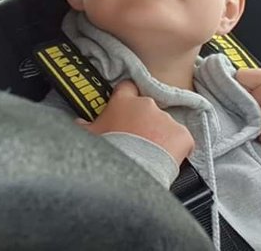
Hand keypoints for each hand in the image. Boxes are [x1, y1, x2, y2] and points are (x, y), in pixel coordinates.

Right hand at [78, 80, 194, 163]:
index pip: (127, 88)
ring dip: (160, 136)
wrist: (131, 171)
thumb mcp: (89, 136)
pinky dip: (178, 148)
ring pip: (165, 125)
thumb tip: (77, 123)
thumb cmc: (109, 150)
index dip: (127, 97)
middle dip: (145, 122)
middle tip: (137, 139)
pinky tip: (168, 159)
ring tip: (151, 154)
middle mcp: (146, 105)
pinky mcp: (183, 135)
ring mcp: (166, 119)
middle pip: (148, 109)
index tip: (126, 108)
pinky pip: (183, 140)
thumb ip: (85, 125)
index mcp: (123, 101)